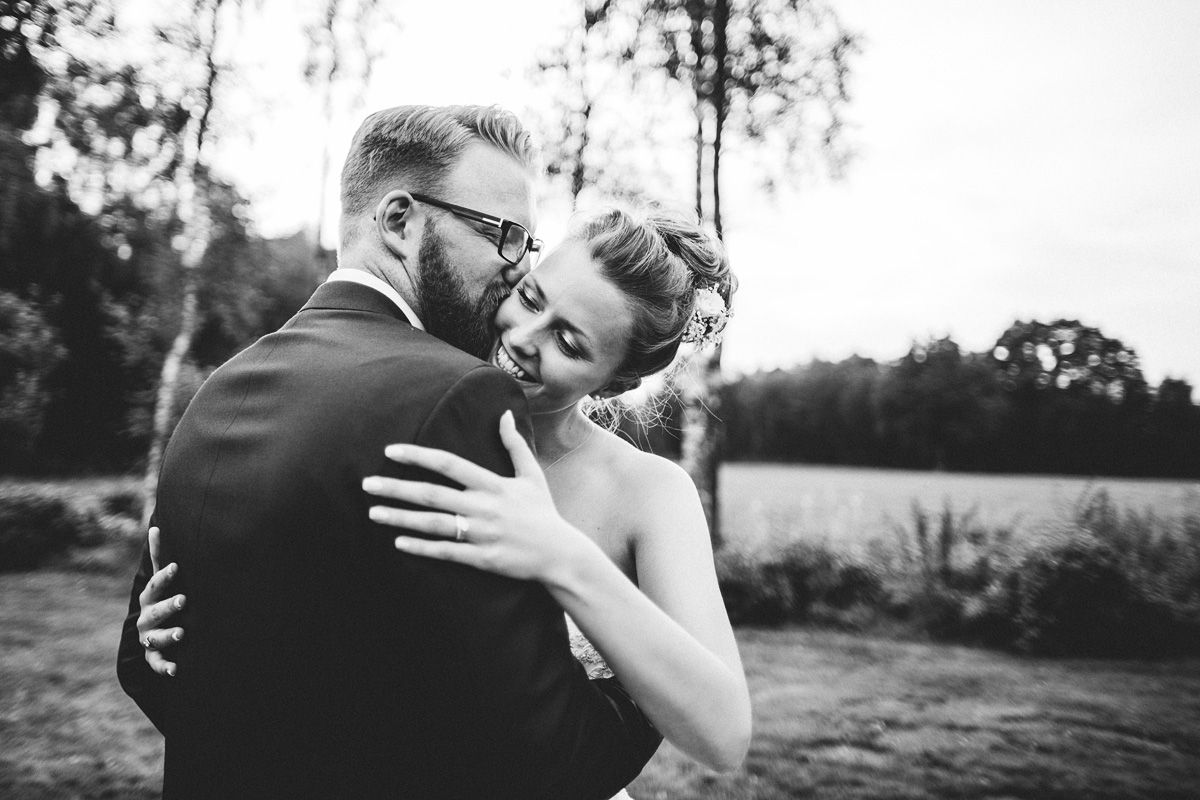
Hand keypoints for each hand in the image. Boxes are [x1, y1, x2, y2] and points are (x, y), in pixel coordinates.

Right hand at [136, 526, 185, 676]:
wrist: (151, 631)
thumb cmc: (162, 598)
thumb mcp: (161, 579)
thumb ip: (161, 556)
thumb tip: (155, 526)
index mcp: (150, 597)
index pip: (156, 585)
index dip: (165, 576)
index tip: (178, 567)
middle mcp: (146, 617)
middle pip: (156, 611)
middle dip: (168, 605)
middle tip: (184, 600)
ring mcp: (148, 637)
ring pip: (155, 637)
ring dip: (168, 635)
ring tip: (182, 632)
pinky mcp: (153, 656)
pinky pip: (156, 663)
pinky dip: (164, 667)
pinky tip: (176, 670)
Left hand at [363, 410, 584, 581]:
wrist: (561, 554)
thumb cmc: (543, 512)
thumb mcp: (532, 475)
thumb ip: (514, 444)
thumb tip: (504, 413)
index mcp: (493, 484)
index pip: (448, 464)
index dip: (418, 456)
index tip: (391, 451)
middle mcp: (484, 507)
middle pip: (432, 494)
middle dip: (396, 488)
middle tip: (366, 484)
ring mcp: (482, 534)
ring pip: (433, 524)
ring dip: (400, 517)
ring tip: (373, 512)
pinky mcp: (482, 558)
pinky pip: (446, 551)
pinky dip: (421, 547)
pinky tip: (398, 542)